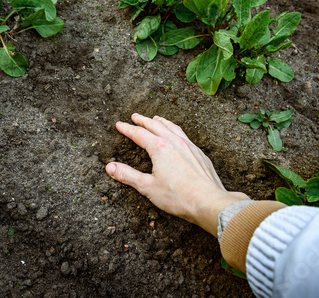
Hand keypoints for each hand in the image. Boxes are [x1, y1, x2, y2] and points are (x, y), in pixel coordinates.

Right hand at [105, 113, 249, 236]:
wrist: (209, 202)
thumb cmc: (178, 197)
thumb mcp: (147, 187)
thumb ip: (127, 175)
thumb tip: (109, 167)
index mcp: (160, 148)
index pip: (139, 134)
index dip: (127, 129)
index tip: (120, 125)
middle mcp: (175, 142)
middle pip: (156, 126)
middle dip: (143, 121)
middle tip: (135, 116)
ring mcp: (189, 146)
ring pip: (172, 128)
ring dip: (161, 122)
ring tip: (156, 119)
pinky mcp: (199, 154)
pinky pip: (184, 135)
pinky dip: (175, 130)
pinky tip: (177, 135)